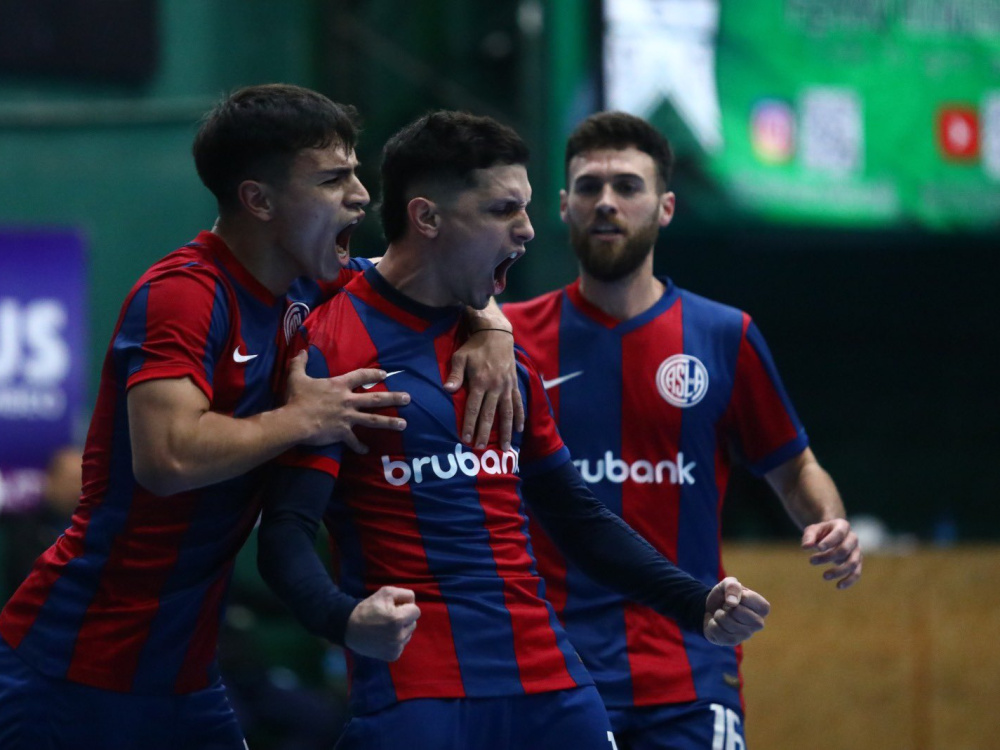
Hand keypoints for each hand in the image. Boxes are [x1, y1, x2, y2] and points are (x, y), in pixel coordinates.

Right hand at [284, 352, 409, 452]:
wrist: (295, 420)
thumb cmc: (297, 398)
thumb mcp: (296, 377)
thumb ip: (299, 363)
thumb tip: (302, 351)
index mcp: (339, 386)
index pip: (360, 376)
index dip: (373, 374)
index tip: (385, 374)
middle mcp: (348, 400)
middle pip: (375, 398)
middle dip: (393, 398)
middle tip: (408, 399)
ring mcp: (347, 417)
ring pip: (373, 420)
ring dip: (389, 422)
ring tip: (403, 425)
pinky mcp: (342, 432)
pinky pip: (353, 441)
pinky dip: (360, 447)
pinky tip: (366, 450)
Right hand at [344, 586, 420, 660]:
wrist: (349, 628)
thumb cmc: (368, 608)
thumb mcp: (386, 592)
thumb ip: (405, 594)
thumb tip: (414, 603)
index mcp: (398, 619)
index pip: (416, 611)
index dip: (406, 607)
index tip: (394, 607)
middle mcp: (399, 636)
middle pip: (413, 623)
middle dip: (404, 618)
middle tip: (388, 617)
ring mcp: (396, 648)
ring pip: (409, 634)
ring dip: (401, 629)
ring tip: (385, 627)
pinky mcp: (393, 656)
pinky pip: (402, 644)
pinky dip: (396, 640)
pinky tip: (384, 637)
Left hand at [444, 330, 524, 450]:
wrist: (496, 335)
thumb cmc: (475, 347)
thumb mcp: (460, 357)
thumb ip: (455, 375)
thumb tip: (447, 390)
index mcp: (479, 382)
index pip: (473, 408)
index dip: (469, 424)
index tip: (465, 439)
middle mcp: (494, 387)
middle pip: (489, 414)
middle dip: (484, 432)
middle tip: (480, 447)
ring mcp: (506, 387)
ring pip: (507, 413)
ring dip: (506, 431)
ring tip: (506, 446)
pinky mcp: (513, 385)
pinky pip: (518, 403)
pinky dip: (519, 416)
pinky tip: (520, 429)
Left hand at [703, 576, 769, 645]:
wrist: (710, 609)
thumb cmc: (724, 596)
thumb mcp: (727, 583)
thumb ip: (732, 586)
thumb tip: (733, 603)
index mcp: (762, 608)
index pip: (751, 601)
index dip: (740, 596)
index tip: (737, 597)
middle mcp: (758, 623)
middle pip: (738, 612)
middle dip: (727, 606)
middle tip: (727, 607)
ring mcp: (746, 634)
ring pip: (727, 622)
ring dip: (718, 614)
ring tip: (722, 614)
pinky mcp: (733, 642)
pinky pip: (718, 631)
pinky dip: (712, 624)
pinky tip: (717, 623)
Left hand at [802, 518, 861, 588]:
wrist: (830, 535)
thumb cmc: (820, 532)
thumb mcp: (812, 530)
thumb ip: (809, 537)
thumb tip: (805, 547)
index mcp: (842, 526)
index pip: (839, 533)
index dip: (829, 541)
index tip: (818, 548)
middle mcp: (853, 538)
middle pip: (845, 549)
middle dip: (828, 556)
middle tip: (811, 561)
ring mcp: (857, 550)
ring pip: (852, 563)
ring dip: (838, 571)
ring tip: (824, 576)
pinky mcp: (857, 562)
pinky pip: (856, 572)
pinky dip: (849, 580)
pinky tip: (838, 586)